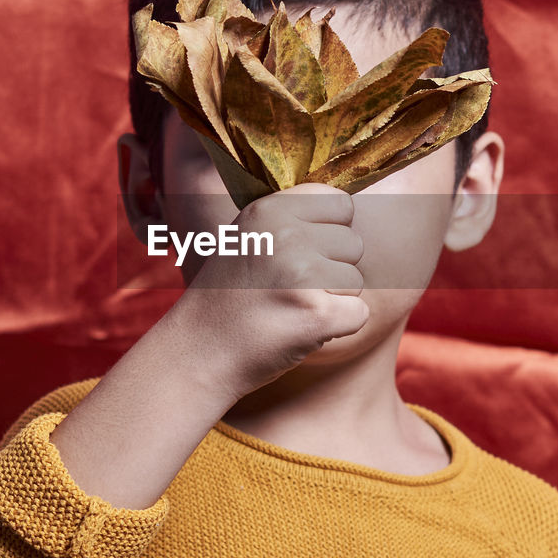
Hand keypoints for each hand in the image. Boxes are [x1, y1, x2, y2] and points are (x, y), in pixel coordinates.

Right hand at [170, 183, 368, 403]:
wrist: (199, 353)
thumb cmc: (230, 296)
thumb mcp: (248, 236)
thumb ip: (292, 217)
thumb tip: (349, 207)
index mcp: (269, 209)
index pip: (341, 203)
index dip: (330, 231)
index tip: (303, 253)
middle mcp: (285, 235)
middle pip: (353, 243)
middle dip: (332, 269)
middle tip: (290, 288)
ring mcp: (301, 275)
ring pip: (356, 280)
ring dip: (332, 300)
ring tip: (289, 308)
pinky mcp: (317, 315)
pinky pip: (359, 314)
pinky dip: (339, 328)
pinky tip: (301, 329)